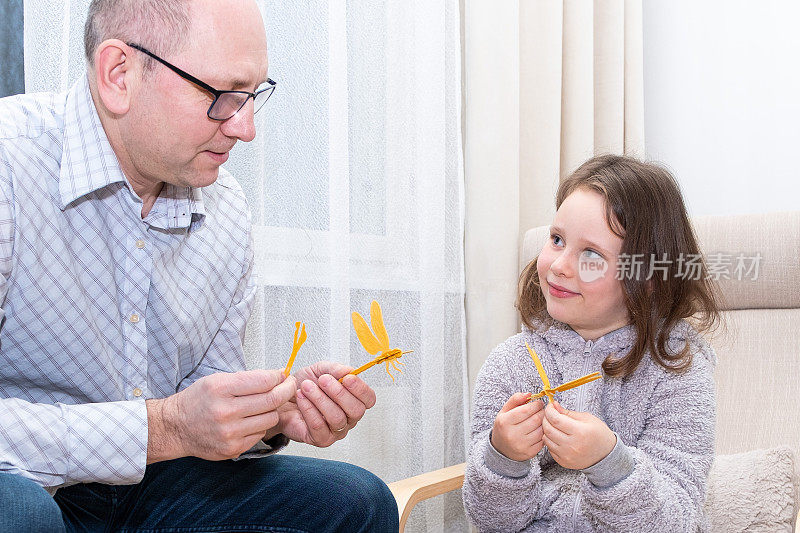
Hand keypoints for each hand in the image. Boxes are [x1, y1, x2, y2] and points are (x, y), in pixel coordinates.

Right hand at [147, 370, 295, 462]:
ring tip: (264, 404)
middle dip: (285, 390)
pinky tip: (250, 420)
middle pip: (272, 400)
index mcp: (221, 389)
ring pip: (270, 418)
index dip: (279, 377)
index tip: (284, 375)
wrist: (177, 427)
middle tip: (288, 386)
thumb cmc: (198, 400)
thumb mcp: (218, 380)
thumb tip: (279, 375)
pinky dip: (260, 425)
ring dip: (272, 410)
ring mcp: (229, 433)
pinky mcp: (233, 449)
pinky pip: (261, 434)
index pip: (264, 381)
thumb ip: (249, 378)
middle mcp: (225, 412)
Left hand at [274, 361, 376, 446]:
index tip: (347, 378)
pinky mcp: (320, 439)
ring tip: (307, 387)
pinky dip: (309, 410)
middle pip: (356, 410)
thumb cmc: (304, 385)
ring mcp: (335, 431)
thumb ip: (335, 369)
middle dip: (339, 393)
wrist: (281, 397)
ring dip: (320, 399)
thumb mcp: (320, 370)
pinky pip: (319, 427)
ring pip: (337, 418)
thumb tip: (348, 371)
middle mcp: (348, 418)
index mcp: (353, 400)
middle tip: (323, 380)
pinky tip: (302, 398)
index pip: (368, 399)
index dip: (360, 389)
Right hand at [490, 393, 544, 461]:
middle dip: (542, 412)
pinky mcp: (529, 452)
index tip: (539, 403)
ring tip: (541, 420)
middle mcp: (512, 434)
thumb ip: (515, 399)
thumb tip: (529, 394)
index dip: (536, 405)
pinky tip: (540, 430)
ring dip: (544, 423)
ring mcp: (521, 445)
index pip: (526, 410)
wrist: (502, 449)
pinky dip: (544, 433)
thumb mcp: (505, 411)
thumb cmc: (504, 427)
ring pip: (541, 430)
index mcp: (504, 422)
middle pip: (535, 420)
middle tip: (542, 410)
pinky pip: (543, 440)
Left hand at [541, 400, 615, 469]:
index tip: (550, 406)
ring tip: (553, 425)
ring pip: (547, 439)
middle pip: (549, 429)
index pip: (556, 419)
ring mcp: (567, 455)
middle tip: (550, 414)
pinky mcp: (564, 462)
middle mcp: (572, 445)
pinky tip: (557, 436)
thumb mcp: (587, 418)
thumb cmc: (599, 434)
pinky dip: (550, 440)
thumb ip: (568, 413)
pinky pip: (550, 449)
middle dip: (546, 419)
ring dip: (546, 430)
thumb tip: (554, 406)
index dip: (549, 410)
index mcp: (580, 432)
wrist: (606, 454)